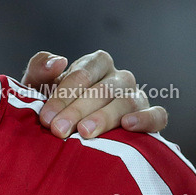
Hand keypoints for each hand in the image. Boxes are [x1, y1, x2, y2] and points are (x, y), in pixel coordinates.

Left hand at [22, 51, 168, 138]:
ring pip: (127, 101)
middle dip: (77, 110)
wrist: (70, 132)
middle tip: (58, 130)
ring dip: (105, 117)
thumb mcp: (38, 87)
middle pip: (102, 89)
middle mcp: (119, 77)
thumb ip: (41, 68)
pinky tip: (128, 126)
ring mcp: (137, 96)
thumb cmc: (53, 107)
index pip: (82, 74)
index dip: (62, 95)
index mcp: (96, 64)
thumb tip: (59, 61)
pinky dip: (145, 119)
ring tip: (85, 132)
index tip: (46, 117)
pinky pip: (157, 115)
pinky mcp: (151, 117)